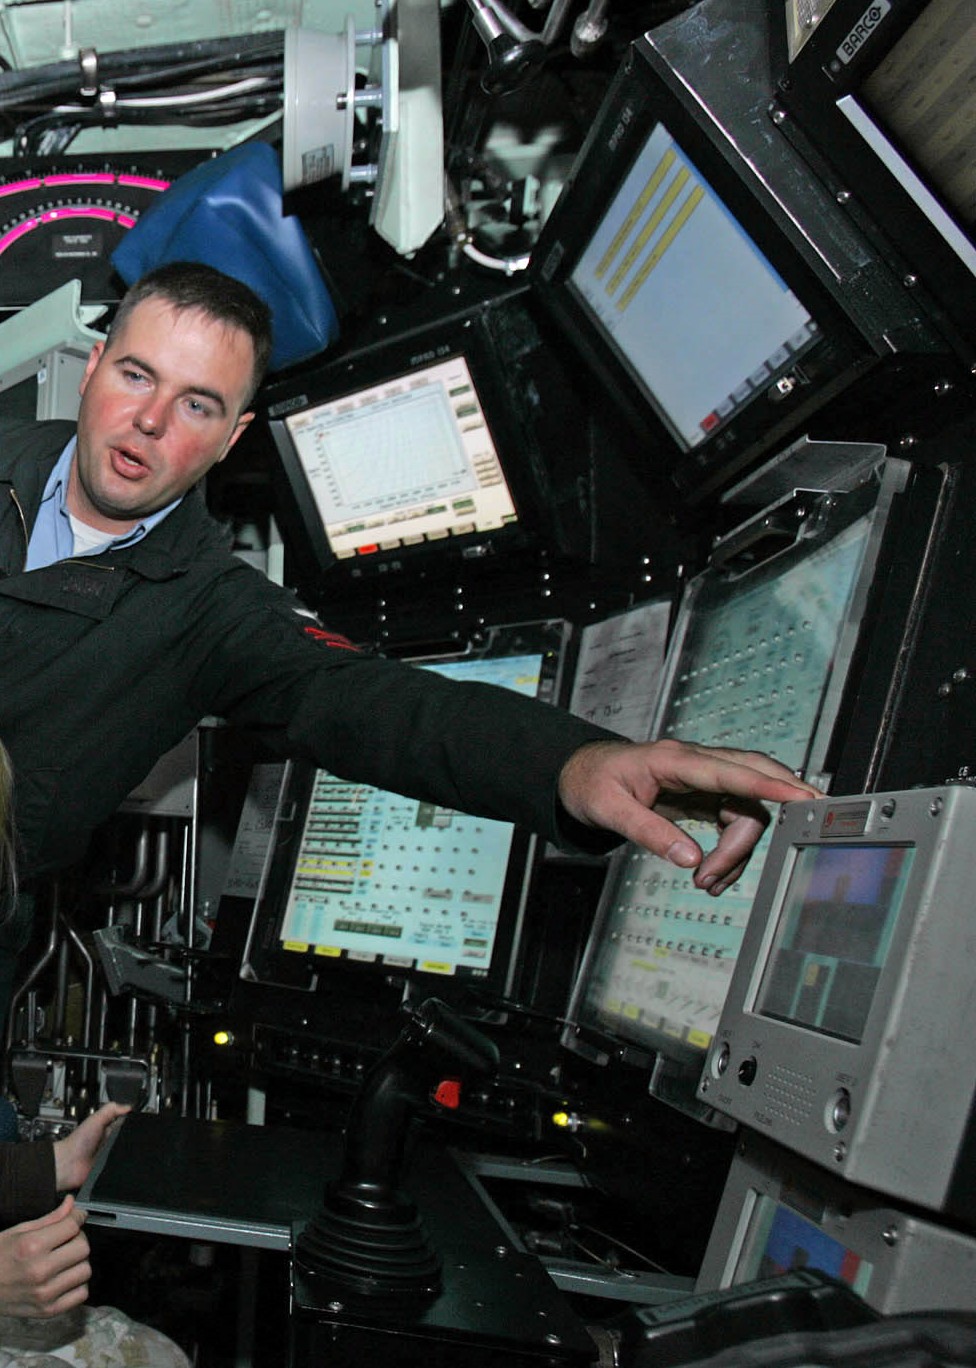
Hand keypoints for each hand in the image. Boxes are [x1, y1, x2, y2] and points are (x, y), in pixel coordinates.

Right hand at [0, 1195, 90, 1316]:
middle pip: (83, 1248)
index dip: (76, 1218)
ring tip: (64, 1260)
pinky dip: (77, 1285)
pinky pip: (81, 1294)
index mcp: (31, 1247)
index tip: (74, 1218)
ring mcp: (45, 1294)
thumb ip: (49, 1218)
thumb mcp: (17, 1232)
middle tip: (67, 1240)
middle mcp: (40, 1271)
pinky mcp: (48, 1311)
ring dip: (79, 1262)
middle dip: (78, 1239)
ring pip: (85, 1270)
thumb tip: (72, 1204)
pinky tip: (64, 1278)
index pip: (73, 1226)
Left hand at [53, 1102, 128, 1192]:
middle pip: (127, 1138)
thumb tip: (128, 1107)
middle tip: (127, 1136)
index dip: (131, 1122)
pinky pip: (121, 1166)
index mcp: (106, 1130)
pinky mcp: (109, 1169)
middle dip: (130, 1137)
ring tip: (121, 1148)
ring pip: (126, 1152)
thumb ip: (111, 1110)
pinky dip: (122, 1164)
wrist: (68, 1164)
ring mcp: (109, 1156)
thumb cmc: (77, 1142)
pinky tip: (119, 1160)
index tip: (137, 1120)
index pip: (124, 1124)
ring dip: (126, 1151)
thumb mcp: (95, 1119)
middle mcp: (109, 1143)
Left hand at [558, 738, 821, 893]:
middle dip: (773, 814)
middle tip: (775, 851)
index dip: (768, 785)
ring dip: (738, 848)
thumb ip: (649, 833)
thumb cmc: (591, 783)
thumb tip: (690, 859)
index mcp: (674, 760)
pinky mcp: (703, 793)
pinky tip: (711, 874)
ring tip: (708, 882)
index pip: (731, 771)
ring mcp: (702, 778)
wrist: (579, 773)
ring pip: (746, 807)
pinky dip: (730, 849)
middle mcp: (695, 764)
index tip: (802, 798)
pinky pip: (733, 818)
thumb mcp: (609, 810)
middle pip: (754, 780)